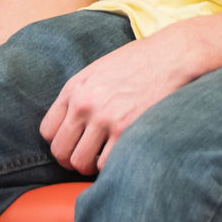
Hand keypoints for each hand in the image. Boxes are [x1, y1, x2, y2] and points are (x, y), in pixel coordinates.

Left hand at [39, 21, 209, 173]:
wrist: (173, 56)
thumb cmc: (140, 61)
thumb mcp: (100, 69)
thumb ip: (81, 93)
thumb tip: (70, 121)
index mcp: (75, 88)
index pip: (48, 131)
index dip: (60, 141)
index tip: (74, 143)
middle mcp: (84, 104)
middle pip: (60, 151)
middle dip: (72, 159)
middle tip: (88, 157)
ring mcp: (105, 118)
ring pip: (80, 162)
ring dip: (91, 165)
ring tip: (104, 157)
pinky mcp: (126, 130)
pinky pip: (106, 164)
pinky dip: (111, 165)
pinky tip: (121, 154)